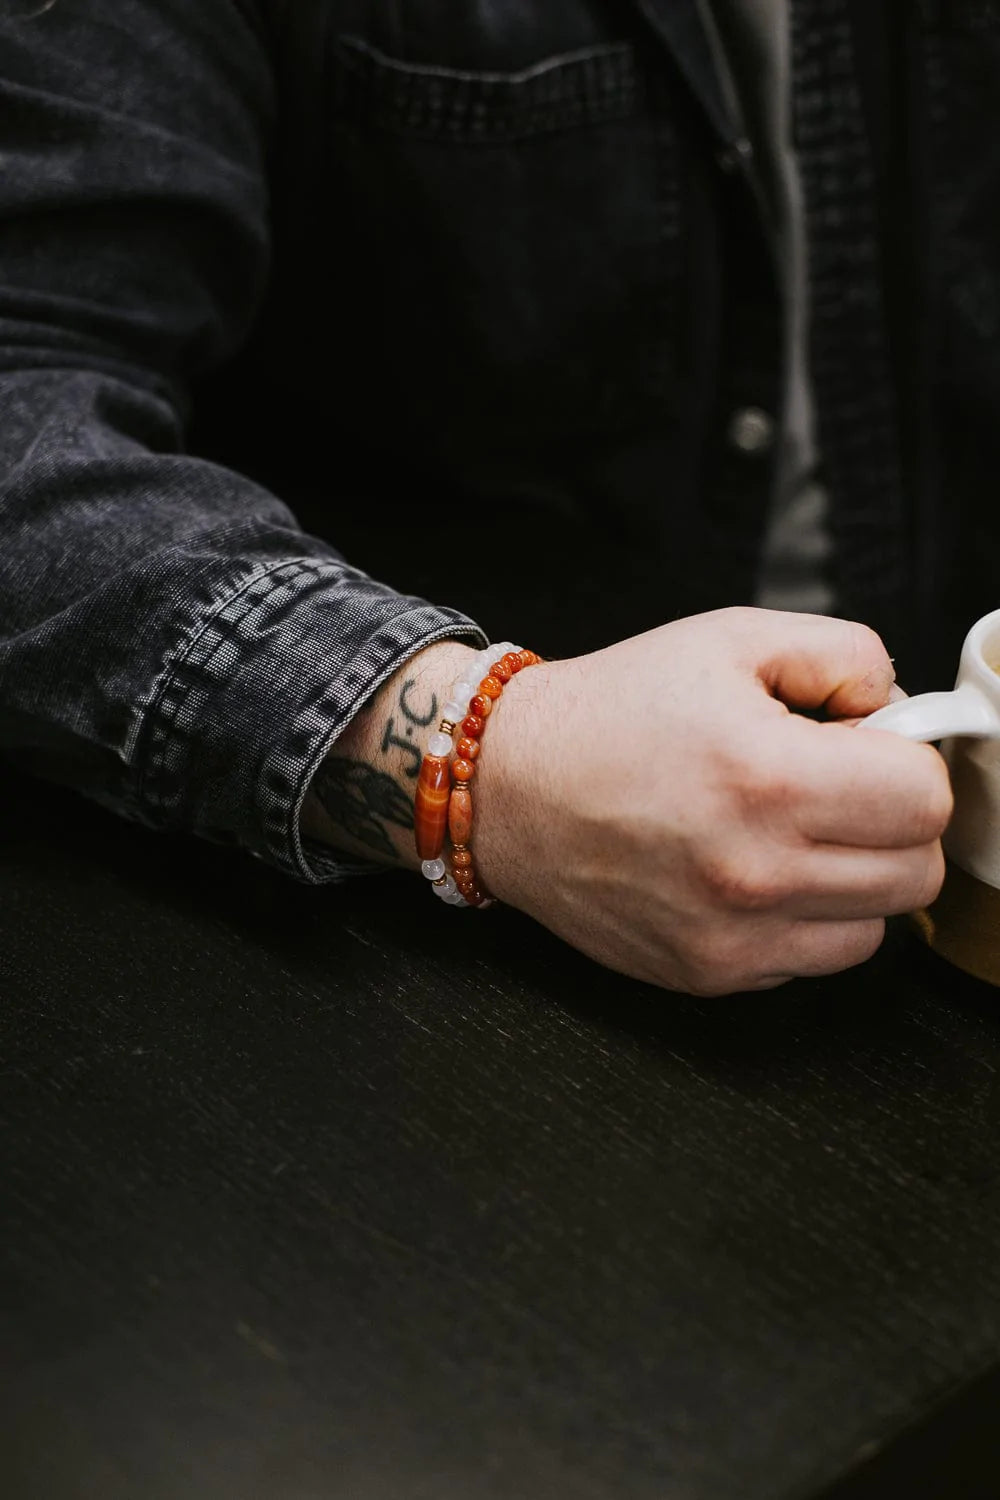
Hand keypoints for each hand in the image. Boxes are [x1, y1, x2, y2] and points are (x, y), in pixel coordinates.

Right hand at [476, 608, 951, 995]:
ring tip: (795, 832)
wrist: (509, 786)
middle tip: (840, 787)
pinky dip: (803, 918)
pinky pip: (812, 959)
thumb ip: (845, 655)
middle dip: (893, 822)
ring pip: (876, 928)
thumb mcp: (731, 639)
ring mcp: (732, 935)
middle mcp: (754, 870)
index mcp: (767, 776)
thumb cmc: (613, 711)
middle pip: (917, 872)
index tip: (871, 747)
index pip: (926, 799)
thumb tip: (903, 708)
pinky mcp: (709, 973)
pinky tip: (754, 871)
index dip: (908, 761)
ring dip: (855, 878)